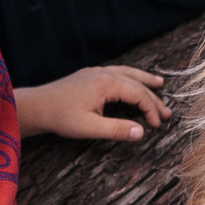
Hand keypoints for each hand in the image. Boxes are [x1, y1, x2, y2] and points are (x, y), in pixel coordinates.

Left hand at [15, 62, 168, 144]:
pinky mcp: (89, 75)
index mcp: (107, 84)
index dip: (151, 110)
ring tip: (159, 83)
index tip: (158, 125)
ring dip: (144, 80)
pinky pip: (116, 72)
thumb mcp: (90, 128)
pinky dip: (129, 76)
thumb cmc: (61, 117)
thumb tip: (141, 132)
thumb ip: (117, 129)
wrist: (37, 106)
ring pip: (127, 73)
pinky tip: (131, 80)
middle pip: (136, 84)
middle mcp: (104, 73)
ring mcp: (96, 72)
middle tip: (168, 113)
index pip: (138, 95)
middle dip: (153, 98)